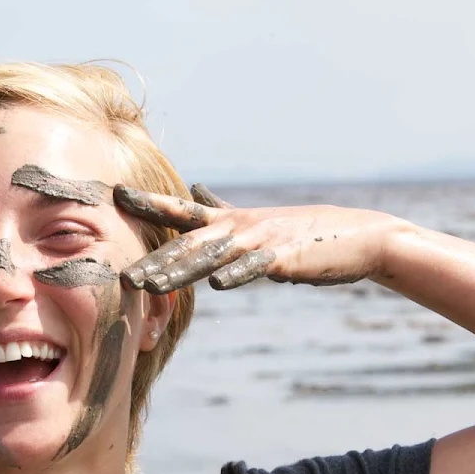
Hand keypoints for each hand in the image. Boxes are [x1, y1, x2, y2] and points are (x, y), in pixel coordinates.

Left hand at [114, 183, 404, 292]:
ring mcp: (261, 241)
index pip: (180, 210)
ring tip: (151, 287)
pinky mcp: (284, 258)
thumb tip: (196, 186)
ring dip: (180, 272)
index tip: (115, 195)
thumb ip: (221, 208)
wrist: (359, 237)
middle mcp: (239, 227)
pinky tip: (219, 285)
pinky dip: (238, 274)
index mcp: (229, 220)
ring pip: (212, 257)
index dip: (148, 202)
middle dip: (154, 260)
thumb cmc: (301, 234)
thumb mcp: (255, 220)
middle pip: (188, 243)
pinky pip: (256, 267)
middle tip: (123, 276)